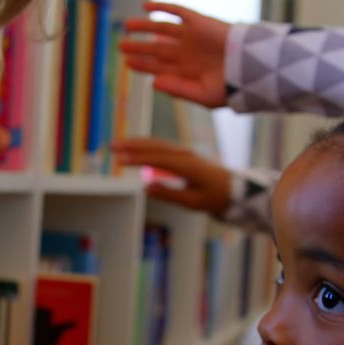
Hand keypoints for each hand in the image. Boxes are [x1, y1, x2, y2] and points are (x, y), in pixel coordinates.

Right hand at [114, 138, 231, 214]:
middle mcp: (184, 154)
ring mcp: (184, 152)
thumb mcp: (192, 202)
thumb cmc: (214, 197)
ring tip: (118, 144)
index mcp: (187, 165)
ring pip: (157, 143)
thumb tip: (145, 187)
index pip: (158, 159)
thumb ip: (168, 194)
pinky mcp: (182, 154)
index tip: (120, 160)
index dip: (138, 159)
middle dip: (132, 145)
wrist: (232, 189)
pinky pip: (161, 147)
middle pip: (155, 146)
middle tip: (112, 146)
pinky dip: (145, 145)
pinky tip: (134, 147)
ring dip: (137, 142)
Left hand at [121, 2, 230, 107]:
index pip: (158, 68)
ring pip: (162, 29)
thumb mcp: (203, 95)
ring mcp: (192, 38)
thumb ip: (178, 89)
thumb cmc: (232, 88)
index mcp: (186, 73)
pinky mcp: (199, 23)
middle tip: (121, 45)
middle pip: (156, 49)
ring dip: (145, 26)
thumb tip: (153, 83)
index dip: (142, 65)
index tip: (127, 63)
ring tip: (127, 26)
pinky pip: (178, 12)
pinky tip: (146, 6)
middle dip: (138, 47)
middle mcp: (186, 54)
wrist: (254, 69)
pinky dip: (162, 8)